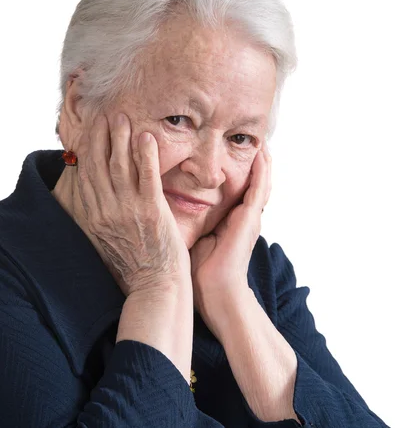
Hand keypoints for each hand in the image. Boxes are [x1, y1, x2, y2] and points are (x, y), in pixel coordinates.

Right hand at [76, 111, 190, 295]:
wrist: (155, 287)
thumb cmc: (136, 267)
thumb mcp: (108, 241)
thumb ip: (103, 217)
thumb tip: (100, 199)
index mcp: (95, 218)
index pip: (86, 176)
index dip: (88, 150)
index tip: (91, 130)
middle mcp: (106, 212)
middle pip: (98, 165)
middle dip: (100, 136)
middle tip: (105, 114)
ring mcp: (127, 211)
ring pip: (119, 166)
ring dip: (120, 138)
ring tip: (122, 116)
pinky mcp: (150, 212)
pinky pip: (146, 177)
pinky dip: (145, 155)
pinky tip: (146, 136)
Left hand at [190, 141, 271, 340]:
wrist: (215, 291)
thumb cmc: (200, 270)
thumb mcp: (193, 236)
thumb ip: (186, 221)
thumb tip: (164, 207)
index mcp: (229, 220)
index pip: (234, 188)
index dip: (234, 169)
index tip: (227, 149)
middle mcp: (243, 215)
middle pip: (250, 180)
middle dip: (251, 160)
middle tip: (248, 137)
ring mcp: (249, 216)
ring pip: (260, 180)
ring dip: (261, 159)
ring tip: (259, 138)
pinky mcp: (251, 218)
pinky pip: (260, 188)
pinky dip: (262, 170)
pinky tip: (262, 153)